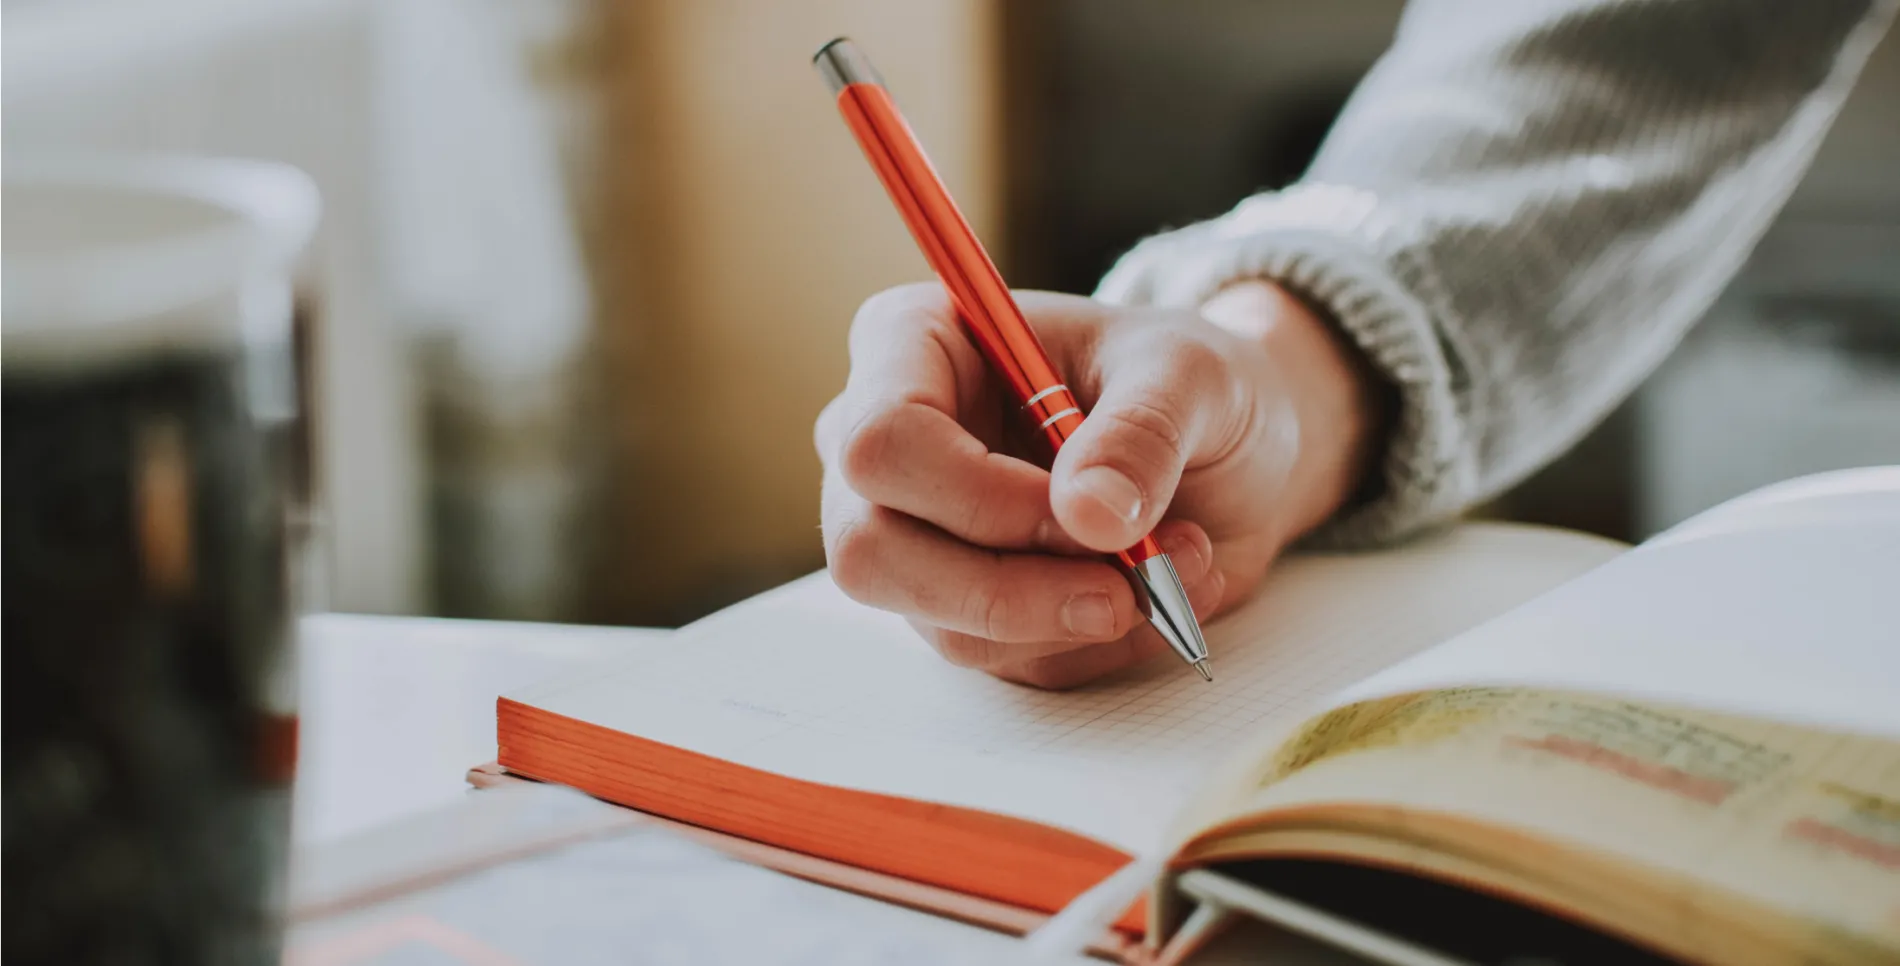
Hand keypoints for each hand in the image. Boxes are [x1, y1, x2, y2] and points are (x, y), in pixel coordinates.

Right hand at [815, 280, 1384, 687]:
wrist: (1228, 447)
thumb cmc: (1187, 382)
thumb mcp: (1193, 375)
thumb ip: (1142, 432)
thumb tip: (1090, 515)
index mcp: (913, 345)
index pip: (880, 441)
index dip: (974, 495)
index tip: (1084, 512)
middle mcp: (888, 447)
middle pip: (872, 551)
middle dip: (1010, 588)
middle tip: (1126, 585)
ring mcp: (913, 536)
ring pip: (942, 623)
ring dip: (1075, 615)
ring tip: (1179, 560)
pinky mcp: (960, 607)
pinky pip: (1006, 659)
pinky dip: (1096, 641)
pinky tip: (1160, 588)